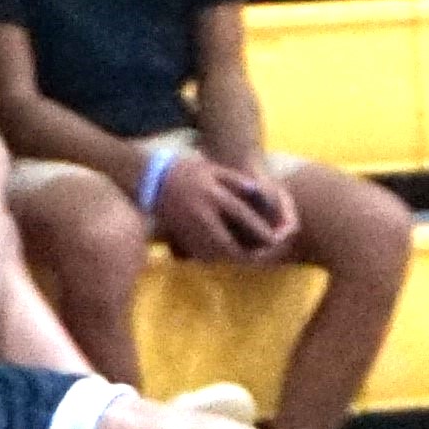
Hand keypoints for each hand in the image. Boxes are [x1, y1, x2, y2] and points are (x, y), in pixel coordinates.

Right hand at [155, 156, 289, 263]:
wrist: (154, 181)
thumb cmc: (187, 171)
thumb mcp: (214, 169)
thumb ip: (237, 181)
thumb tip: (258, 193)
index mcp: (213, 196)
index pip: (242, 215)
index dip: (260, 229)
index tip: (275, 238)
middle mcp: (202, 217)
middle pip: (229, 245)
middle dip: (248, 254)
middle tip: (263, 256)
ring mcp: (190, 231)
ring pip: (217, 255)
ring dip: (235, 258)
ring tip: (251, 258)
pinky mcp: (182, 240)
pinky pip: (204, 255)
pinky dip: (219, 258)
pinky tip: (228, 256)